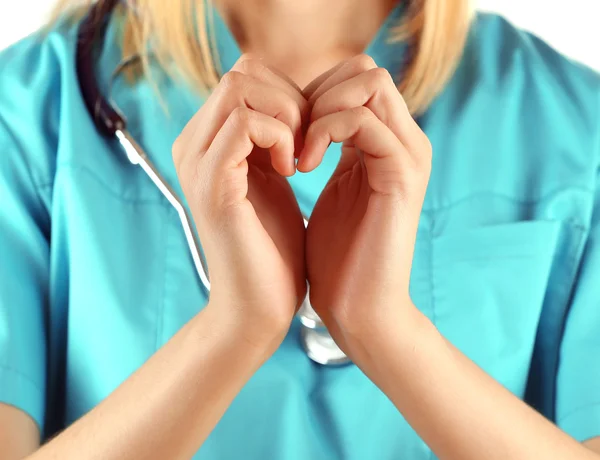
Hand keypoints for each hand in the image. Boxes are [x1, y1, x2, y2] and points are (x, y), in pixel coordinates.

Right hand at [173, 55, 307, 351]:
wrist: (258, 307)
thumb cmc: (271, 249)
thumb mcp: (273, 178)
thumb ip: (271, 137)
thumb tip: (289, 95)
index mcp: (207, 143)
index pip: (246, 75)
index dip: (288, 93)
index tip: (309, 135)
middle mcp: (192, 145)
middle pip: (242, 71)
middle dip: (290, 97)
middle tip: (308, 141)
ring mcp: (196, 162)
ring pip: (241, 86)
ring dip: (287, 114)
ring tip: (300, 156)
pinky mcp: (211, 182)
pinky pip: (246, 122)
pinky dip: (282, 136)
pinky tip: (293, 170)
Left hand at [299, 55, 431, 364]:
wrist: (358, 308)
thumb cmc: (337, 255)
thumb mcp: (329, 186)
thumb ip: (329, 145)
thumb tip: (305, 111)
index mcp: (387, 143)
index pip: (354, 77)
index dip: (312, 92)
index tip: (284, 133)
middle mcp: (404, 141)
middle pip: (364, 69)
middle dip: (315, 93)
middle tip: (289, 137)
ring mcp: (408, 155)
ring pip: (367, 82)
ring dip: (318, 110)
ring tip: (295, 156)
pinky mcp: (402, 175)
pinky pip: (363, 121)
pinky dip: (324, 132)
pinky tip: (302, 166)